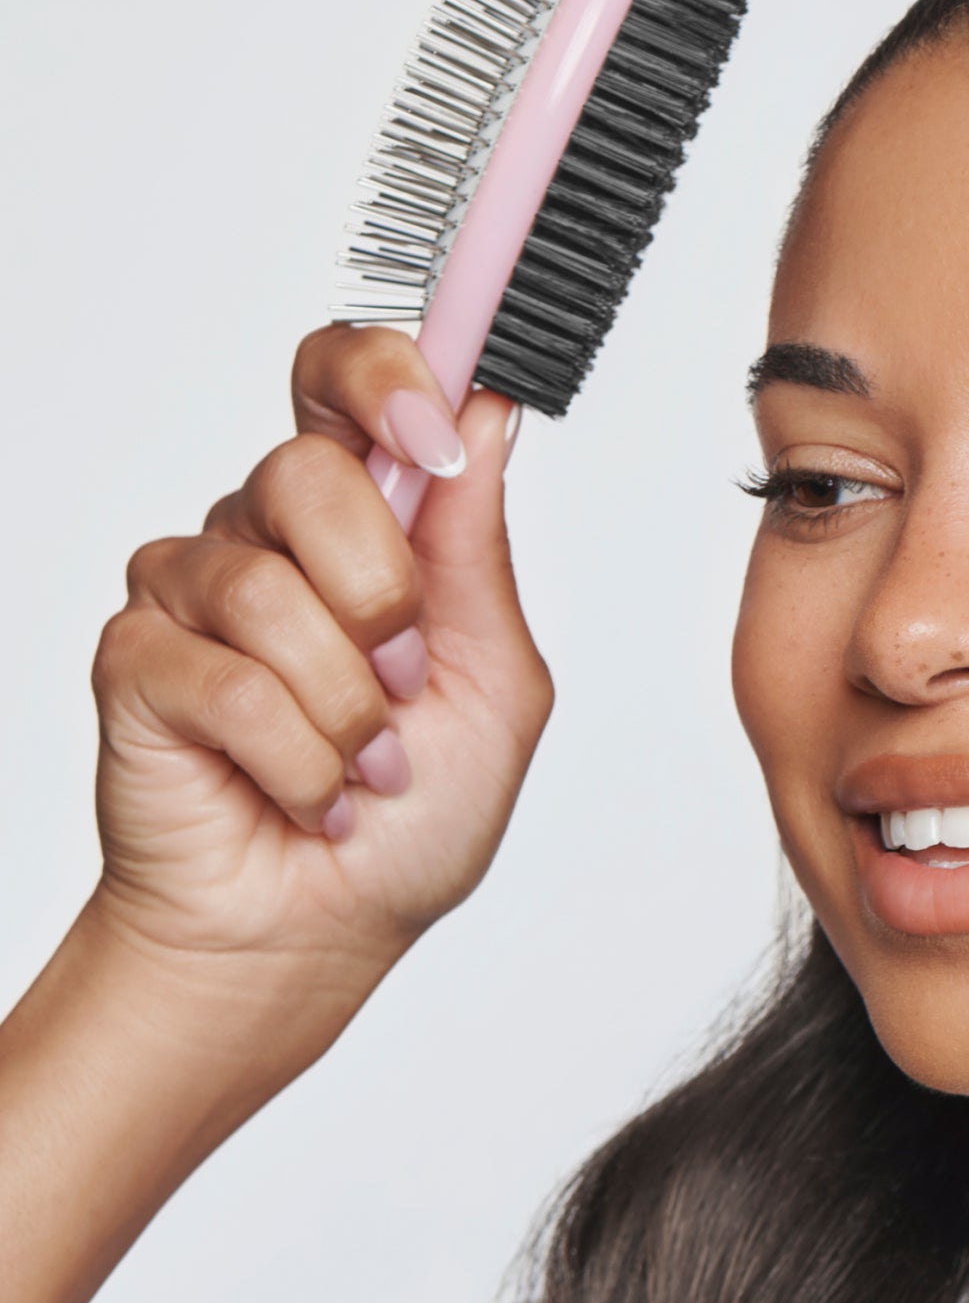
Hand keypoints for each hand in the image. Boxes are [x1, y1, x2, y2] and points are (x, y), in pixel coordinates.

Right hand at [85, 325, 552, 1074]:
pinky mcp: (137, 661)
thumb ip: (478, 553)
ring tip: (363, 766)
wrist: (327, 930)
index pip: (347, 380)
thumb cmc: (414, 814)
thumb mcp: (496, 684)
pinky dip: (298, 760)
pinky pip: (226, 679)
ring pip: (270, 588)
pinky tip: (308, 795)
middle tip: (401, 682)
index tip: (433, 426)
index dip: (383, 372)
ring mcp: (193, 592)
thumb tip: (483, 414)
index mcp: (367, 523)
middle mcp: (272, 539)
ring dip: (347, 708)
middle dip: (383, 597)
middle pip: (308, 468)